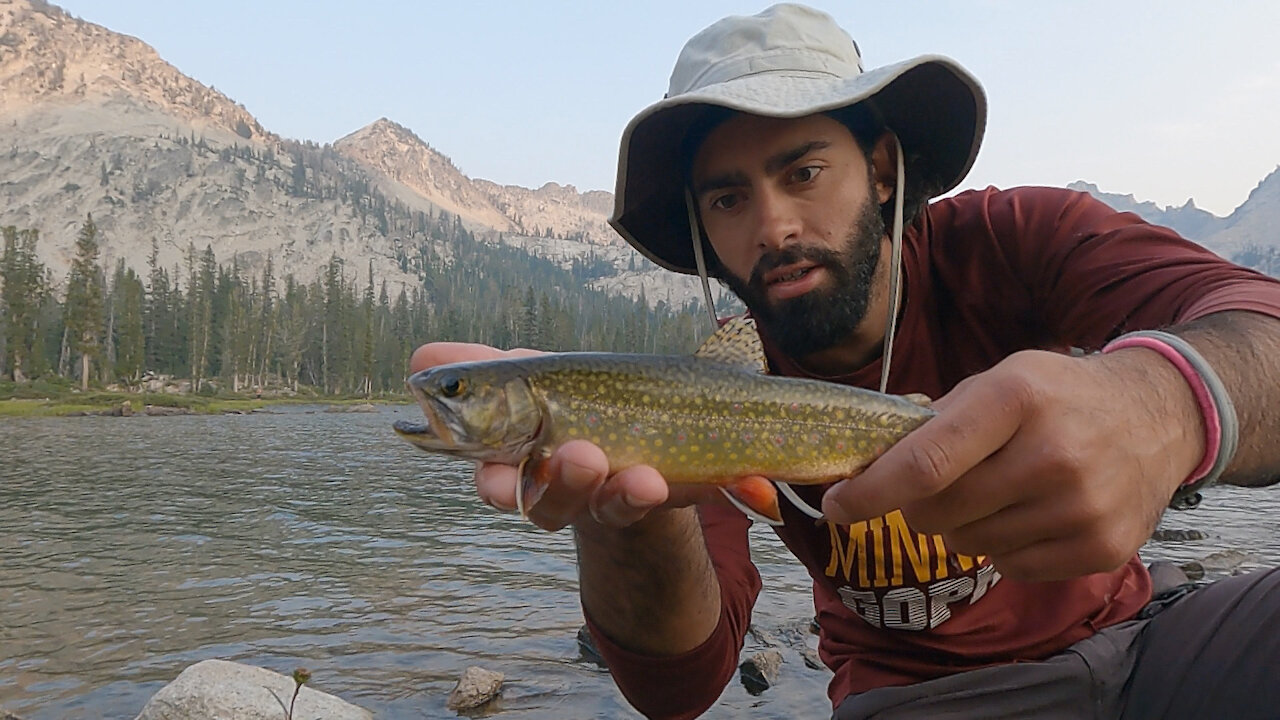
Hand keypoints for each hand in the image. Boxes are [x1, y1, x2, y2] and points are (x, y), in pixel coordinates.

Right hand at [408, 343, 719, 531]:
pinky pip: (637, 502)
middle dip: (554, 484)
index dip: (495, 484)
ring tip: (600, 455)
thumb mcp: (526, 377)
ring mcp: (596, 495)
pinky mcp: (639, 497)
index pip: (495, 481)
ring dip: (594, 481)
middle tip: (575, 455)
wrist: (635, 431)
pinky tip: (651, 478)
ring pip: (589, 502)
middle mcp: (552, 488)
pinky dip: (640, 491)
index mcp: (515, 462)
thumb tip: (421, 359)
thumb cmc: (567, 401)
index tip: (496, 478)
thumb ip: (480, 368)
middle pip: (541, 501)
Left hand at [821, 348, 1202, 580]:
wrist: (1157, 417)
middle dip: (917, 506)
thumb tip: (863, 459)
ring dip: (962, 526)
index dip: (869, 491)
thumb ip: (934, 420)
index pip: (925, 463)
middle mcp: (1053, 453)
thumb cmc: (1056, 397)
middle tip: (933, 489)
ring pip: (970, 544)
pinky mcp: (1100, 548)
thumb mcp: (999, 380)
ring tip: (997, 492)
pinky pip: (1010, 567)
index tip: (835, 505)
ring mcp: (1082, 506)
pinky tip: (1030, 512)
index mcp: (1015, 398)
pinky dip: (1003, 547)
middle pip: (939, 512)